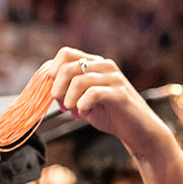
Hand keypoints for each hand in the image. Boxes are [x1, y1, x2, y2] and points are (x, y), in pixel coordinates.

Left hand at [47, 47, 170, 154]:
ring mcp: (113, 78)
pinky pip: (92, 94)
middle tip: (64, 106)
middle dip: (58, 91)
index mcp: (94, 63)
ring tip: (76, 112)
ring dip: (70, 101)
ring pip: (77, 81)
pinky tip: (85, 113)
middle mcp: (104, 66)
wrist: (136, 129)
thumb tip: (45, 82)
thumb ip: (67, 87)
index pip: (65, 54)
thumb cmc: (109, 113)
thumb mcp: (83, 97)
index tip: (55, 94)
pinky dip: (82, 106)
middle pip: (66, 68)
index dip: (52, 74)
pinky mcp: (119, 93)